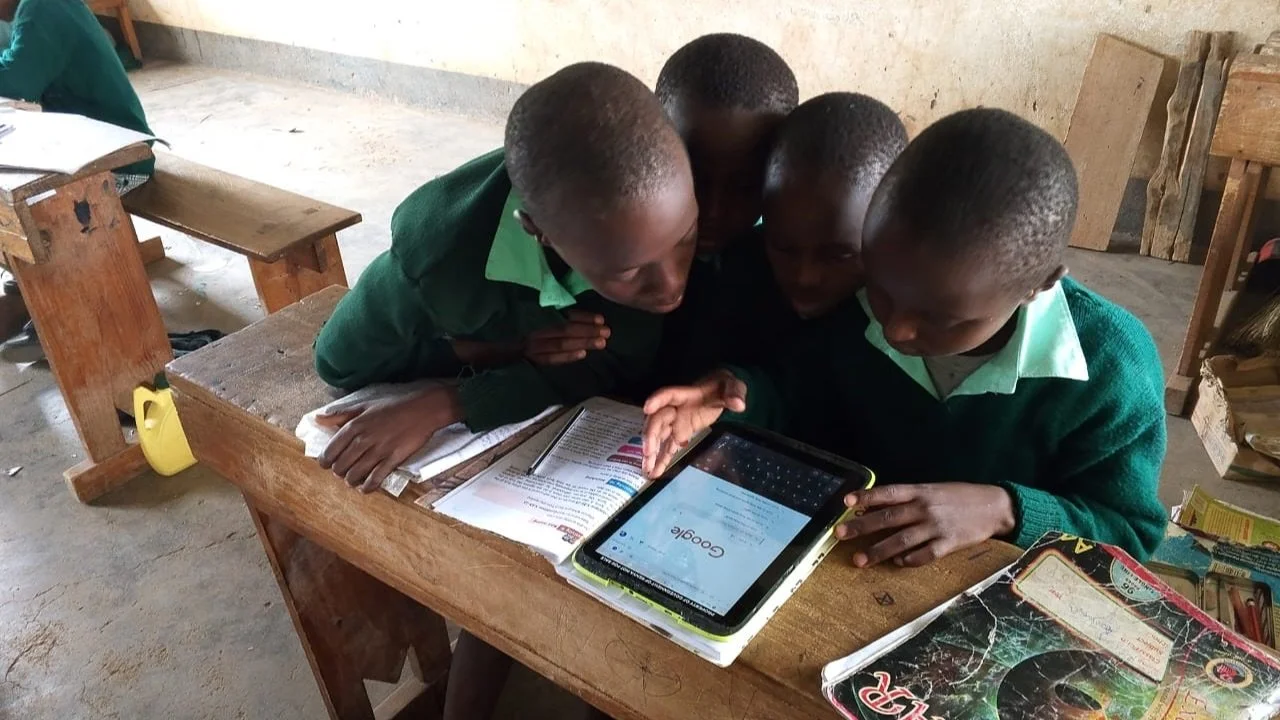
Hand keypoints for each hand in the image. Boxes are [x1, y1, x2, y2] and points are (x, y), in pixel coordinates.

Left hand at [315, 385, 462, 492]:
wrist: (422, 410)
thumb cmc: (392, 406)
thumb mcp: (363, 406)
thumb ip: (339, 414)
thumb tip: (317, 419)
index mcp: (353, 426)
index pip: (330, 451)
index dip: (325, 461)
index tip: (328, 463)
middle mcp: (363, 440)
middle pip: (340, 466)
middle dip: (338, 471)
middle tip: (342, 471)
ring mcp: (379, 451)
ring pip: (355, 475)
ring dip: (350, 481)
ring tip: (352, 479)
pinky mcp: (393, 460)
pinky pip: (375, 479)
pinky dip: (367, 487)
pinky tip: (365, 488)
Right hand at [524, 310, 610, 364]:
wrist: (505, 351)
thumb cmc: (528, 334)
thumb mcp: (540, 321)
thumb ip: (559, 319)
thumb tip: (590, 321)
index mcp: (540, 317)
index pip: (565, 316)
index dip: (584, 317)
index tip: (601, 319)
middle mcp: (538, 330)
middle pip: (565, 329)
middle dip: (587, 331)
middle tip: (606, 332)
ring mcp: (535, 346)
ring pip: (561, 343)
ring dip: (582, 342)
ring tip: (601, 343)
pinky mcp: (534, 359)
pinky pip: (552, 358)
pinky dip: (567, 356)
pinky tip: (582, 354)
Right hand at [641, 369, 746, 477]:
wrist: (723, 391)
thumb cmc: (724, 386)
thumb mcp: (733, 386)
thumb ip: (734, 394)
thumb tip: (738, 404)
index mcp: (687, 394)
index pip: (669, 395)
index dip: (658, 400)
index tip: (647, 407)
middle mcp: (677, 408)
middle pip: (659, 419)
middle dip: (651, 434)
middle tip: (648, 451)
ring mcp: (677, 422)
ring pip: (659, 436)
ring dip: (652, 451)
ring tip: (647, 468)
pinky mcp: (681, 433)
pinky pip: (669, 446)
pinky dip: (662, 458)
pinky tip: (655, 471)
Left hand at [836, 483, 1015, 567]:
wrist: (994, 506)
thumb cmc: (958, 497)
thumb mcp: (932, 490)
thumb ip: (906, 498)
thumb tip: (874, 507)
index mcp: (921, 490)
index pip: (888, 492)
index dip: (866, 497)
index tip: (846, 503)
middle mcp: (926, 507)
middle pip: (888, 518)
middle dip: (861, 527)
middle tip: (839, 534)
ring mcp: (937, 527)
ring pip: (901, 540)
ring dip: (877, 551)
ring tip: (859, 560)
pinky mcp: (949, 544)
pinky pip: (924, 555)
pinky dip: (908, 560)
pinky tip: (896, 563)